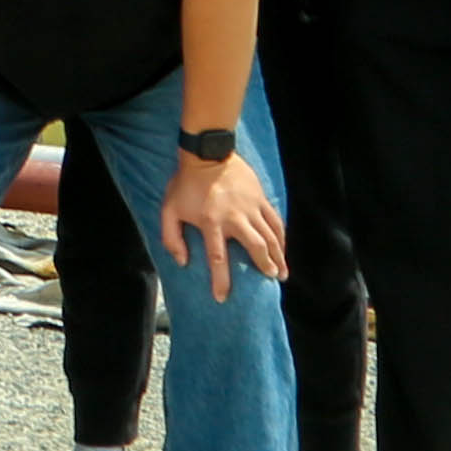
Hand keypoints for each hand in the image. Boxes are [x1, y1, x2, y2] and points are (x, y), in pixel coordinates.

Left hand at [160, 144, 287, 298]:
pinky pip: (275, 220)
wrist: (207, 153)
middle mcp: (235, 217)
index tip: (222, 298)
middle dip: (265, 266)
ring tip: (282, 272)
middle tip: (271, 280)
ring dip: (278, 255)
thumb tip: (182, 262)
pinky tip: (282, 248)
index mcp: (211, 222)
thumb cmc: (185, 183)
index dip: (220, 281)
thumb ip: (171, 238)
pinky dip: (281, 236)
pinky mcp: (260, 198)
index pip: (217, 258)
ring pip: (270, 236)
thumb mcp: (169, 209)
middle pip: (256, 247)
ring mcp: (251, 207)